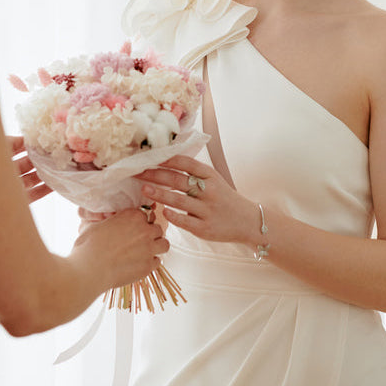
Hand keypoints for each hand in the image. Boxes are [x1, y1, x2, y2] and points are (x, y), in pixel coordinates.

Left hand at [8, 135, 51, 204]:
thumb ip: (10, 142)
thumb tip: (28, 138)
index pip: (17, 147)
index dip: (30, 143)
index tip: (45, 139)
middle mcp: (3, 171)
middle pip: (26, 163)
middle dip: (41, 158)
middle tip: (57, 152)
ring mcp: (9, 187)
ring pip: (32, 178)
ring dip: (46, 173)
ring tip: (61, 166)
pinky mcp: (15, 201)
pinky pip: (33, 194)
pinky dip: (45, 189)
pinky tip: (56, 184)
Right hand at [72, 206, 169, 289]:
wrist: (89, 269)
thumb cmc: (88, 247)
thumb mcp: (96, 225)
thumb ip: (108, 221)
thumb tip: (107, 222)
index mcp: (132, 216)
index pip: (145, 214)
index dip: (140, 222)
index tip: (135, 228)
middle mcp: (144, 230)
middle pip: (157, 229)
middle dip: (150, 234)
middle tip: (139, 241)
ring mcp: (149, 248)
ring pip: (164, 244)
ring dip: (156, 247)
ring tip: (146, 252)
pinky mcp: (148, 265)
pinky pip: (158, 261)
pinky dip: (151, 263)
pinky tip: (140, 264)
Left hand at [134, 155, 259, 246]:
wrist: (248, 222)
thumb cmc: (225, 199)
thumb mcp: (214, 180)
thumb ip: (194, 173)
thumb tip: (166, 160)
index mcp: (211, 176)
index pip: (186, 163)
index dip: (166, 159)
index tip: (149, 157)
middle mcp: (210, 191)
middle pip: (178, 180)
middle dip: (155, 174)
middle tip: (137, 171)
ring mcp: (207, 210)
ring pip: (179, 200)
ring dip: (159, 194)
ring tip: (144, 189)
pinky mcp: (205, 228)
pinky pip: (184, 221)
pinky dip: (172, 215)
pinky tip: (162, 211)